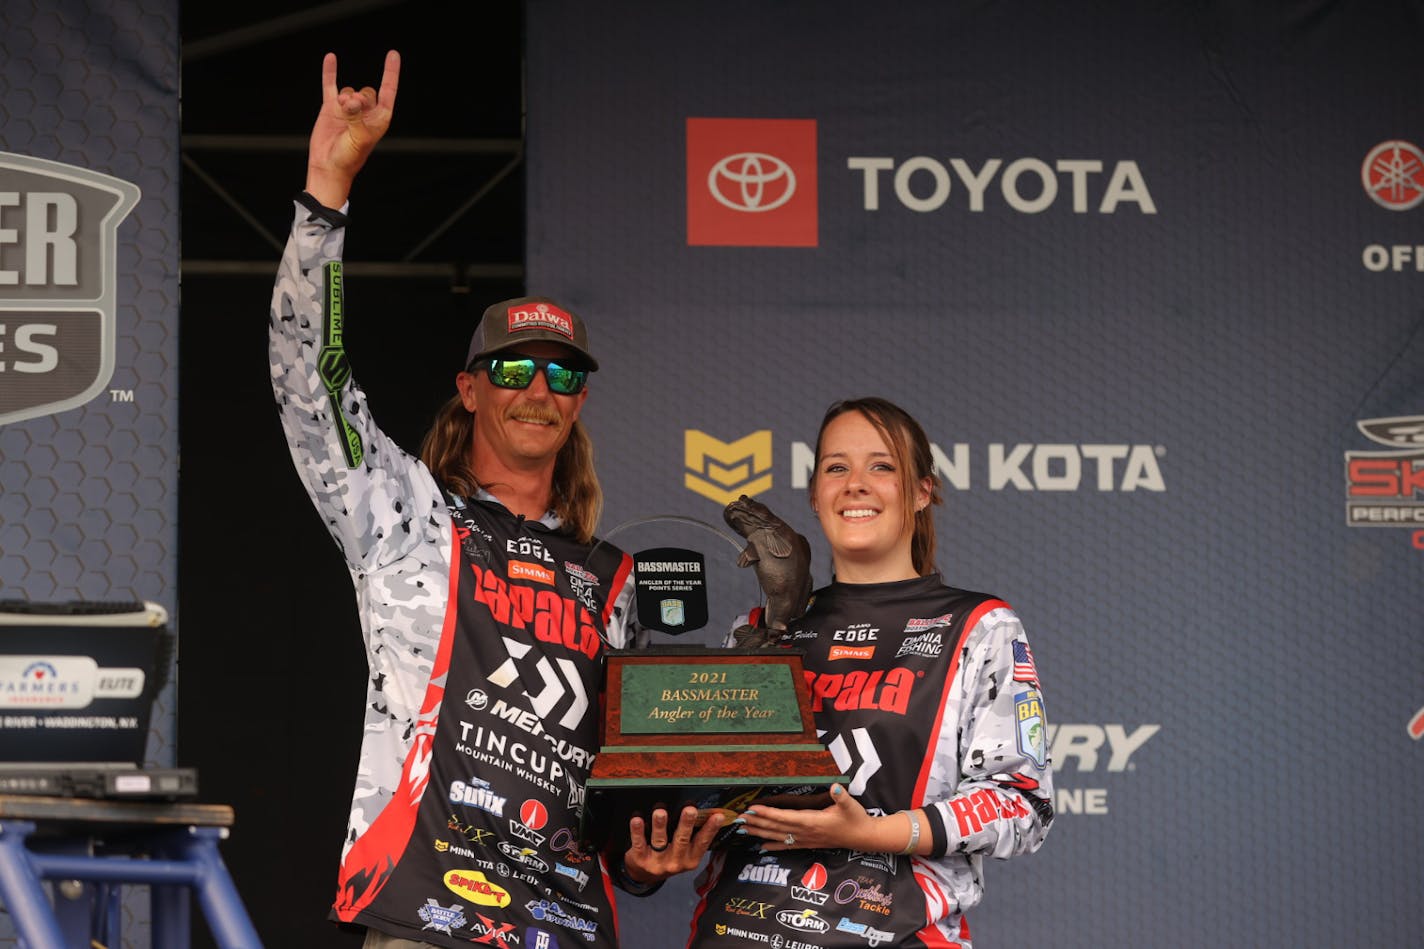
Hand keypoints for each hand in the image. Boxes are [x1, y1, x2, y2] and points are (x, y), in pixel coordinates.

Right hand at [305, 50, 399, 206]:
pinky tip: (331, 57)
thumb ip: (356, 116)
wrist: (328, 166)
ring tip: (341, 110)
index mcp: (379, 119)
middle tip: (353, 108)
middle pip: (367, 91)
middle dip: (360, 96)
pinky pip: (330, 85)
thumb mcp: (359, 138)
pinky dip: (330, 72)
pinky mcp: (331, 108)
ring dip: (345, 96)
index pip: (388, 90)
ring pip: (349, 90)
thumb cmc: (349, 157)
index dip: (391, 72)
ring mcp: (348, 109)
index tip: (393, 54)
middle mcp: (365, 112)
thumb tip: (349, 99)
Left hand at [623, 805, 723, 883]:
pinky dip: (637, 832)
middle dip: (686, 824)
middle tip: (690, 810)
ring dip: (660, 826)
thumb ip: (693, 838)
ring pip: (659, 841)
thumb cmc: (668, 858)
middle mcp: (675, 862)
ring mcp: (657, 862)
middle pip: (681, 841)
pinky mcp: (640, 859)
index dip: (710, 829)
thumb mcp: (685, 854)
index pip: (702, 843)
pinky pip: (639, 844)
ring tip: (660, 812)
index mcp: (690, 860)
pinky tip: (638, 820)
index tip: (717, 816)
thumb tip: (707, 813)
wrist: (644, 875)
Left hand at [737, 784, 888, 852]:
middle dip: (757, 823)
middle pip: (776, 827)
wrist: (863, 837)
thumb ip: (841, 796)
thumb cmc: (856, 818)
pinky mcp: (809, 843)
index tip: (752, 808)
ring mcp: (806, 839)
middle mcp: (806, 832)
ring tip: (743, 830)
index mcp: (812, 821)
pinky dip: (773, 845)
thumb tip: (835, 786)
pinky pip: (787, 846)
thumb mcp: (850, 804)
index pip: (785, 817)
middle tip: (738, 818)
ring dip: (759, 833)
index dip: (768, 813)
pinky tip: (761, 847)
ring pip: (778, 837)